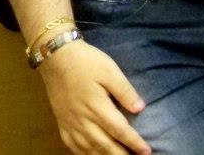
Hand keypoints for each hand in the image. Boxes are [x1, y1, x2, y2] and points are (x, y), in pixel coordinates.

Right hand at [39, 40, 150, 154]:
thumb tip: (140, 109)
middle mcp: (83, 121)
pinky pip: (73, 146)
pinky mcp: (62, 124)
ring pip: (89, 149)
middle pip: (105, 146)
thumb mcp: (110, 71)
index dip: (134, 143)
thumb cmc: (86, 62)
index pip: (120, 131)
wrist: (56, 59)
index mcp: (98, 108)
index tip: (146, 152)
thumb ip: (125, 91)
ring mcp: (71, 124)